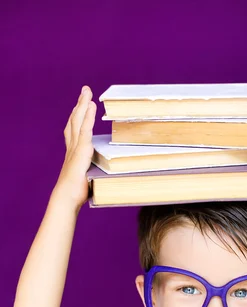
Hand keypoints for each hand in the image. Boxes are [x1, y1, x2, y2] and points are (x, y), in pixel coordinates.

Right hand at [53, 86, 96, 209]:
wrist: (66, 198)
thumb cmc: (75, 194)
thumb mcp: (85, 180)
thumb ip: (92, 174)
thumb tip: (102, 177)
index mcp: (72, 154)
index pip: (73, 131)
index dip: (76, 118)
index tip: (78, 107)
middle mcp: (72, 147)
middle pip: (74, 121)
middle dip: (79, 105)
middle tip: (84, 91)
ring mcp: (76, 148)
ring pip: (78, 121)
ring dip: (83, 105)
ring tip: (87, 92)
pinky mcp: (81, 150)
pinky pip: (85, 129)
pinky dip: (88, 116)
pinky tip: (91, 105)